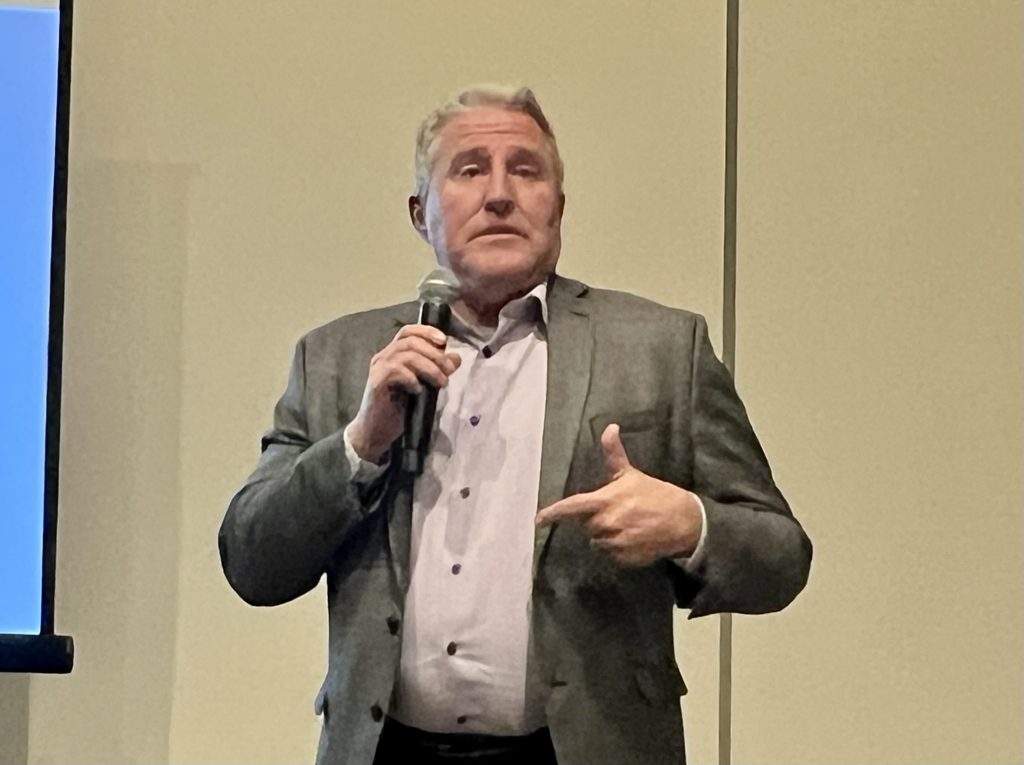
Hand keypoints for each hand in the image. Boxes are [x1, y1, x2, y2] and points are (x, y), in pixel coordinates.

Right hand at [348, 325, 460, 462]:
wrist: (377, 432)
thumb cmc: (400, 409)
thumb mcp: (425, 386)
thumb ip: (438, 370)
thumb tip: (456, 358)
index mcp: (395, 354)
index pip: (408, 332)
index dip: (426, 331)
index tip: (444, 341)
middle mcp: (384, 356)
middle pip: (410, 341)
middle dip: (435, 354)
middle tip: (449, 371)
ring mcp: (379, 368)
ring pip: (406, 354)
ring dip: (428, 367)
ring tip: (441, 383)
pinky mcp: (376, 382)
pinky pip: (395, 370)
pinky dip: (411, 378)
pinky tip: (419, 391)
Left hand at [535, 424, 702, 566]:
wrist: (684, 521)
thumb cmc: (654, 494)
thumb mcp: (631, 474)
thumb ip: (614, 454)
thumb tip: (609, 427)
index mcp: (606, 501)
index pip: (572, 507)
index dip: (554, 513)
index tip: (538, 520)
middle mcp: (607, 523)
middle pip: (586, 525)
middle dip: (595, 519)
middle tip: (615, 511)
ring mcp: (616, 542)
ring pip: (597, 541)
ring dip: (606, 534)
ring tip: (627, 524)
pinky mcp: (625, 558)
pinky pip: (611, 555)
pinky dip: (617, 548)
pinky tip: (633, 537)